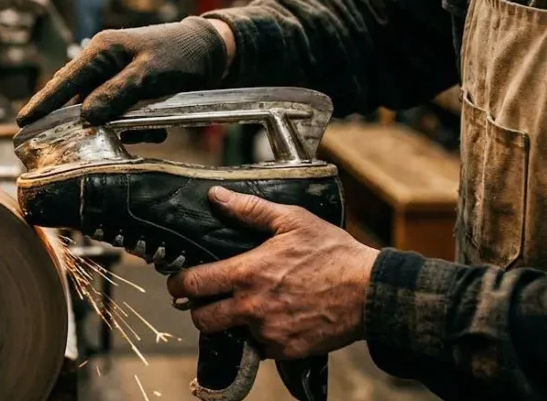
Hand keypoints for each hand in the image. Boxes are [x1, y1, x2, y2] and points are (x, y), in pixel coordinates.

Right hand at [16, 17, 235, 126]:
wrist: (213, 52)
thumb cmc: (180, 54)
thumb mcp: (148, 75)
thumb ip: (116, 94)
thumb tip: (86, 115)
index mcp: (102, 50)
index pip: (65, 80)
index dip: (43, 103)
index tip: (23, 122)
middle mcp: (104, 63)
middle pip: (78, 99)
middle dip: (79, 124)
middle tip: (64, 148)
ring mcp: (118, 77)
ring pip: (102, 111)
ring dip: (116, 128)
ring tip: (141, 133)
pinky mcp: (132, 90)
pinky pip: (122, 115)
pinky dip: (134, 127)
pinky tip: (155, 131)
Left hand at [168, 187, 378, 359]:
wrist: (369, 293)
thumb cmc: (332, 253)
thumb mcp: (292, 221)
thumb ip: (250, 210)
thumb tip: (217, 197)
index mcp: (247, 274)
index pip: (193, 284)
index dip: (178, 283)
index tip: (177, 282)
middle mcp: (252, 307)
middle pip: (202, 318)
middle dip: (198, 309)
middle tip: (205, 299)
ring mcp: (268, 333)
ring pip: (231, 334)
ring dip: (231, 323)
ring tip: (243, 307)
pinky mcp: (285, 350)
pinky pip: (259, 347)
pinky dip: (259, 337)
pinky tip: (271, 319)